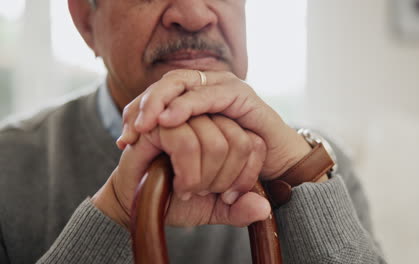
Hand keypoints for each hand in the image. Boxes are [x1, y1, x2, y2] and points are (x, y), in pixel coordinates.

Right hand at [92, 114, 269, 228]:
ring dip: (202, 177)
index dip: (246, 177)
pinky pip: (187, 142)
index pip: (254, 144)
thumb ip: (240, 209)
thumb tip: (263, 209)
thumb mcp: (215, 208)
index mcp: (225, 131)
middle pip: (237, 141)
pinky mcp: (159, 124)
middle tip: (201, 192)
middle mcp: (207, 118)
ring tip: (187, 188)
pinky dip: (187, 173)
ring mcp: (184, 117)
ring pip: (215, 141)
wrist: (137, 203)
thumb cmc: (176, 199)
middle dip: (221, 179)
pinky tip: (178, 184)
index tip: (229, 199)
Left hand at [117, 69, 310, 179]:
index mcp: (193, 98)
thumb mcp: (192, 159)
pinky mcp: (239, 94)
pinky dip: (186, 106)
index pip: (157, 95)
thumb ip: (165, 145)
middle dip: (144, 105)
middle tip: (131, 131)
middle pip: (166, 83)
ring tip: (144, 124)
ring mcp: (223, 86)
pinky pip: (207, 95)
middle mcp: (206, 86)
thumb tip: (126, 144)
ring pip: (181, 82)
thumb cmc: (233, 164)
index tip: (124, 141)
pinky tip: (169, 120)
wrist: (275, 166)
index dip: (136, 112)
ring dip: (159, 102)